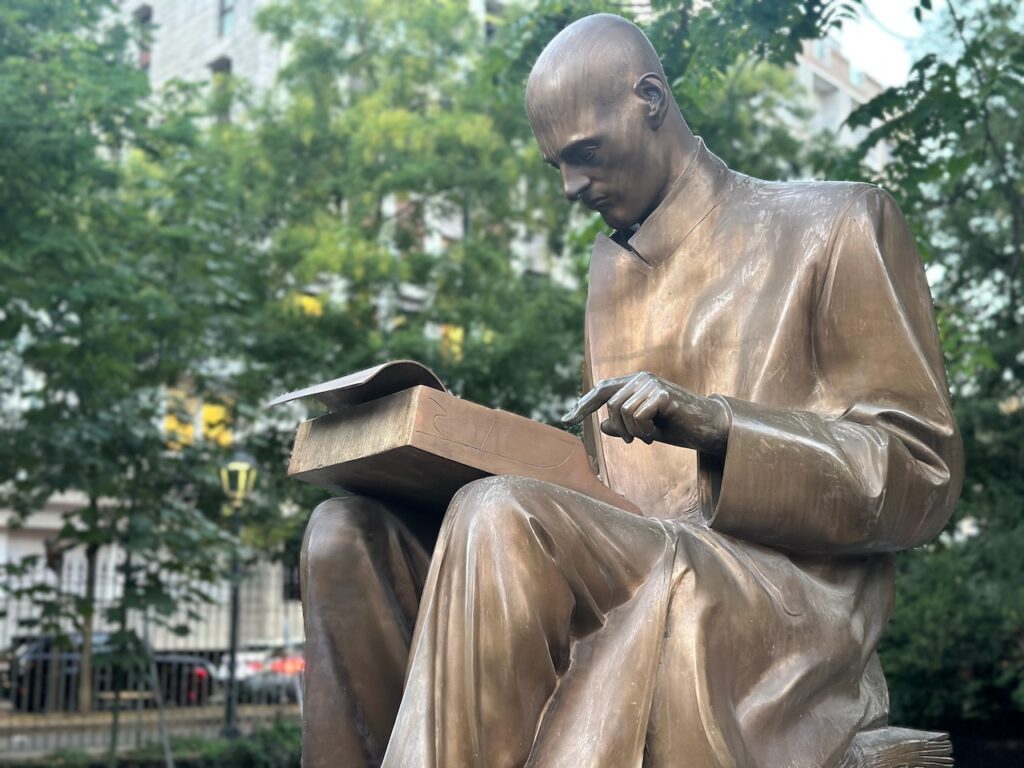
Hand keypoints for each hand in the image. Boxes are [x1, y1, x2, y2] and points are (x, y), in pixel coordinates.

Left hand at [562, 371, 729, 454]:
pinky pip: (637, 417)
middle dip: (620, 429)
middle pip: (611, 406)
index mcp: (635, 383)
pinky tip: (657, 434)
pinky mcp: (662, 394)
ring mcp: (652, 384)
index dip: (583, 405)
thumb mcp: (645, 429)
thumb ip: (624, 425)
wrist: (709, 428)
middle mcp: (641, 378)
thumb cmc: (678, 427)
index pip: (602, 390)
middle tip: (637, 441)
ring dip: (634, 433)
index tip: (566, 420)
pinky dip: (644, 432)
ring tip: (651, 436)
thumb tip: (602, 425)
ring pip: (622, 412)